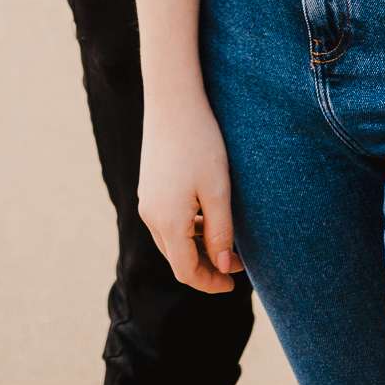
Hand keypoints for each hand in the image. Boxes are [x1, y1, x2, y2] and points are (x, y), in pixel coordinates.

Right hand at [137, 96, 244, 294]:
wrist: (173, 101)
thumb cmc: (200, 143)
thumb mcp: (218, 190)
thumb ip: (220, 232)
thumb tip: (222, 267)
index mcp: (167, 222)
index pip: (186, 271)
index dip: (210, 282)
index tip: (234, 283)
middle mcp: (150, 215)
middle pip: (177, 259)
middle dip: (206, 265)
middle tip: (237, 261)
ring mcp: (146, 200)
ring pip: (171, 240)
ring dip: (197, 246)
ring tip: (226, 237)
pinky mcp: (149, 186)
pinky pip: (166, 220)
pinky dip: (187, 228)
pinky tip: (207, 214)